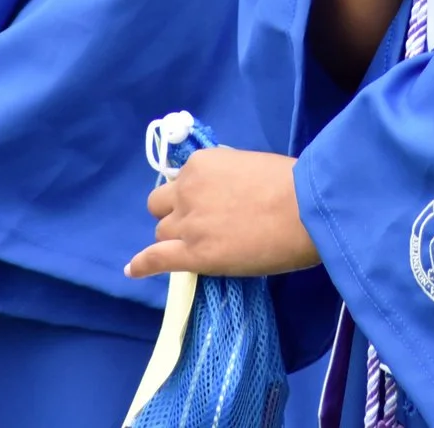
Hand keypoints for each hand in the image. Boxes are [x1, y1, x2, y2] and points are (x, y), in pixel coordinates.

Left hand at [126, 147, 318, 280]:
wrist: (301, 210)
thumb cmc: (288, 183)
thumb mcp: (249, 165)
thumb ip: (225, 177)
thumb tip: (221, 192)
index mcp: (201, 163)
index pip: (181, 181)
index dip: (191, 196)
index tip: (206, 205)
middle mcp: (187, 190)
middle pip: (162, 207)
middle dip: (175, 215)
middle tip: (199, 227)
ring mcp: (188, 224)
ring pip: (162, 233)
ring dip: (175, 239)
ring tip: (196, 250)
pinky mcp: (193, 255)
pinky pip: (156, 258)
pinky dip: (142, 264)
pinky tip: (132, 270)